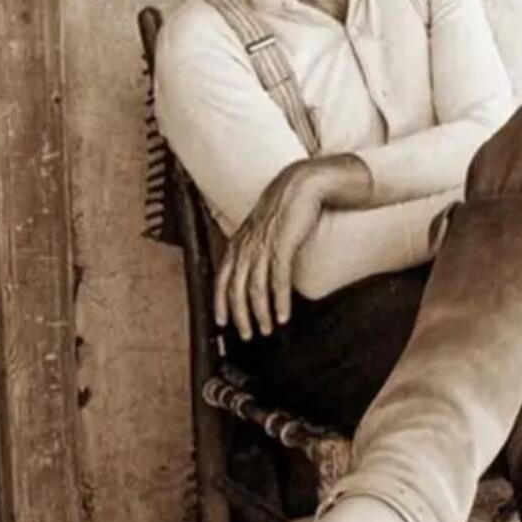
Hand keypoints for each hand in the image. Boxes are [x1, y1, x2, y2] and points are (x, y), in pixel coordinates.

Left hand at [214, 161, 326, 338]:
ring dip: (261, 314)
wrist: (302, 186)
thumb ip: (254, 250)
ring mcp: (263, 247)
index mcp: (238, 243)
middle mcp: (246, 247)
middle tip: (248, 334)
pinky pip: (278, 280)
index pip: (220, 279)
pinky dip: (280, 301)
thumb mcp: (261, 230)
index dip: (219, 303)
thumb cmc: (284, 208)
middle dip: (240, 317)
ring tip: (267, 329)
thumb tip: (255, 272)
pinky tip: (283, 316)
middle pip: (235, 290)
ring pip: (254, 289)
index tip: (221, 323)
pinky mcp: (282, 246)